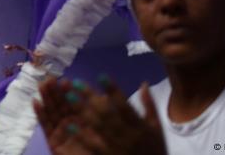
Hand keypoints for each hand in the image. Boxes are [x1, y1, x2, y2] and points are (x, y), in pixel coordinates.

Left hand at [34, 77, 166, 154]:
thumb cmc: (154, 149)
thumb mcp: (156, 128)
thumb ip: (149, 106)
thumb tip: (143, 83)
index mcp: (140, 126)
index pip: (125, 105)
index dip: (113, 91)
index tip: (101, 76)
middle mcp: (127, 135)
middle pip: (106, 113)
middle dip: (91, 97)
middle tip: (76, 82)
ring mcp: (116, 147)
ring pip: (97, 127)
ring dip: (82, 111)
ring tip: (68, 96)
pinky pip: (92, 146)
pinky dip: (80, 135)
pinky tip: (68, 125)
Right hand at [35, 77, 98, 154]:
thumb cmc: (98, 149)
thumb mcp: (104, 130)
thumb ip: (101, 114)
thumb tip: (105, 96)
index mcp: (83, 119)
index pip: (74, 102)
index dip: (69, 92)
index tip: (65, 81)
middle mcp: (70, 123)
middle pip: (61, 105)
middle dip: (54, 92)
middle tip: (49, 79)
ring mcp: (60, 131)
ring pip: (52, 112)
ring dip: (45, 98)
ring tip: (41, 85)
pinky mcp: (52, 140)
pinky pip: (45, 126)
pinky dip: (40, 114)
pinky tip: (35, 102)